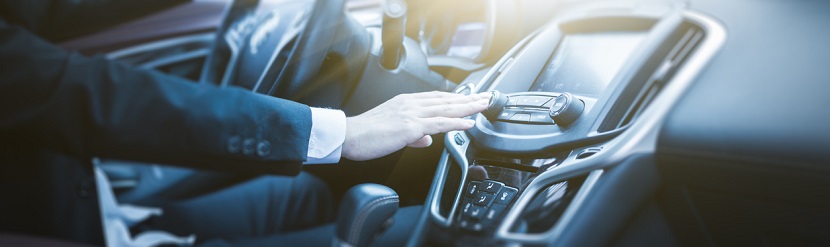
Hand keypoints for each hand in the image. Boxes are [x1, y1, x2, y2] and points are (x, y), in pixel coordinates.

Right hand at [342, 91, 490, 160]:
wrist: (350, 135)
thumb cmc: (365, 134)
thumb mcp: (393, 131)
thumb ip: (413, 135)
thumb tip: (426, 140)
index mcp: (406, 102)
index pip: (438, 98)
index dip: (457, 98)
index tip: (471, 97)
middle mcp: (411, 104)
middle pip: (447, 100)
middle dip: (469, 99)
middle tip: (487, 97)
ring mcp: (412, 114)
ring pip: (447, 109)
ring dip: (468, 107)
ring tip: (484, 105)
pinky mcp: (411, 127)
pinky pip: (439, 124)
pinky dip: (456, 123)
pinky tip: (469, 122)